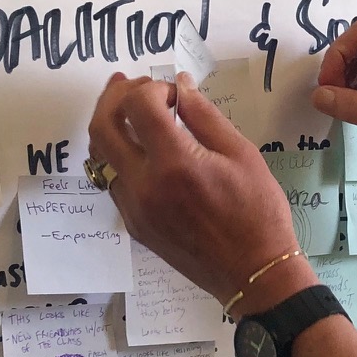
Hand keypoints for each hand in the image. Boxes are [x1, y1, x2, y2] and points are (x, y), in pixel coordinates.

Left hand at [87, 72, 310, 307]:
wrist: (253, 273)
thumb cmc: (258, 212)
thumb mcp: (241, 154)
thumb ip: (205, 116)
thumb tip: (180, 85)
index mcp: (175, 164)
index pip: (138, 106)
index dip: (152, 88)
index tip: (174, 94)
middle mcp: (144, 186)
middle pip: (102, 126)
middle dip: (115, 96)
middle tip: (134, 84)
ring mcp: (134, 208)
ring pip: (99, 154)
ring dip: (110, 124)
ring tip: (130, 109)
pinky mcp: (134, 224)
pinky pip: (112, 179)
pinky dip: (118, 153)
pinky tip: (139, 146)